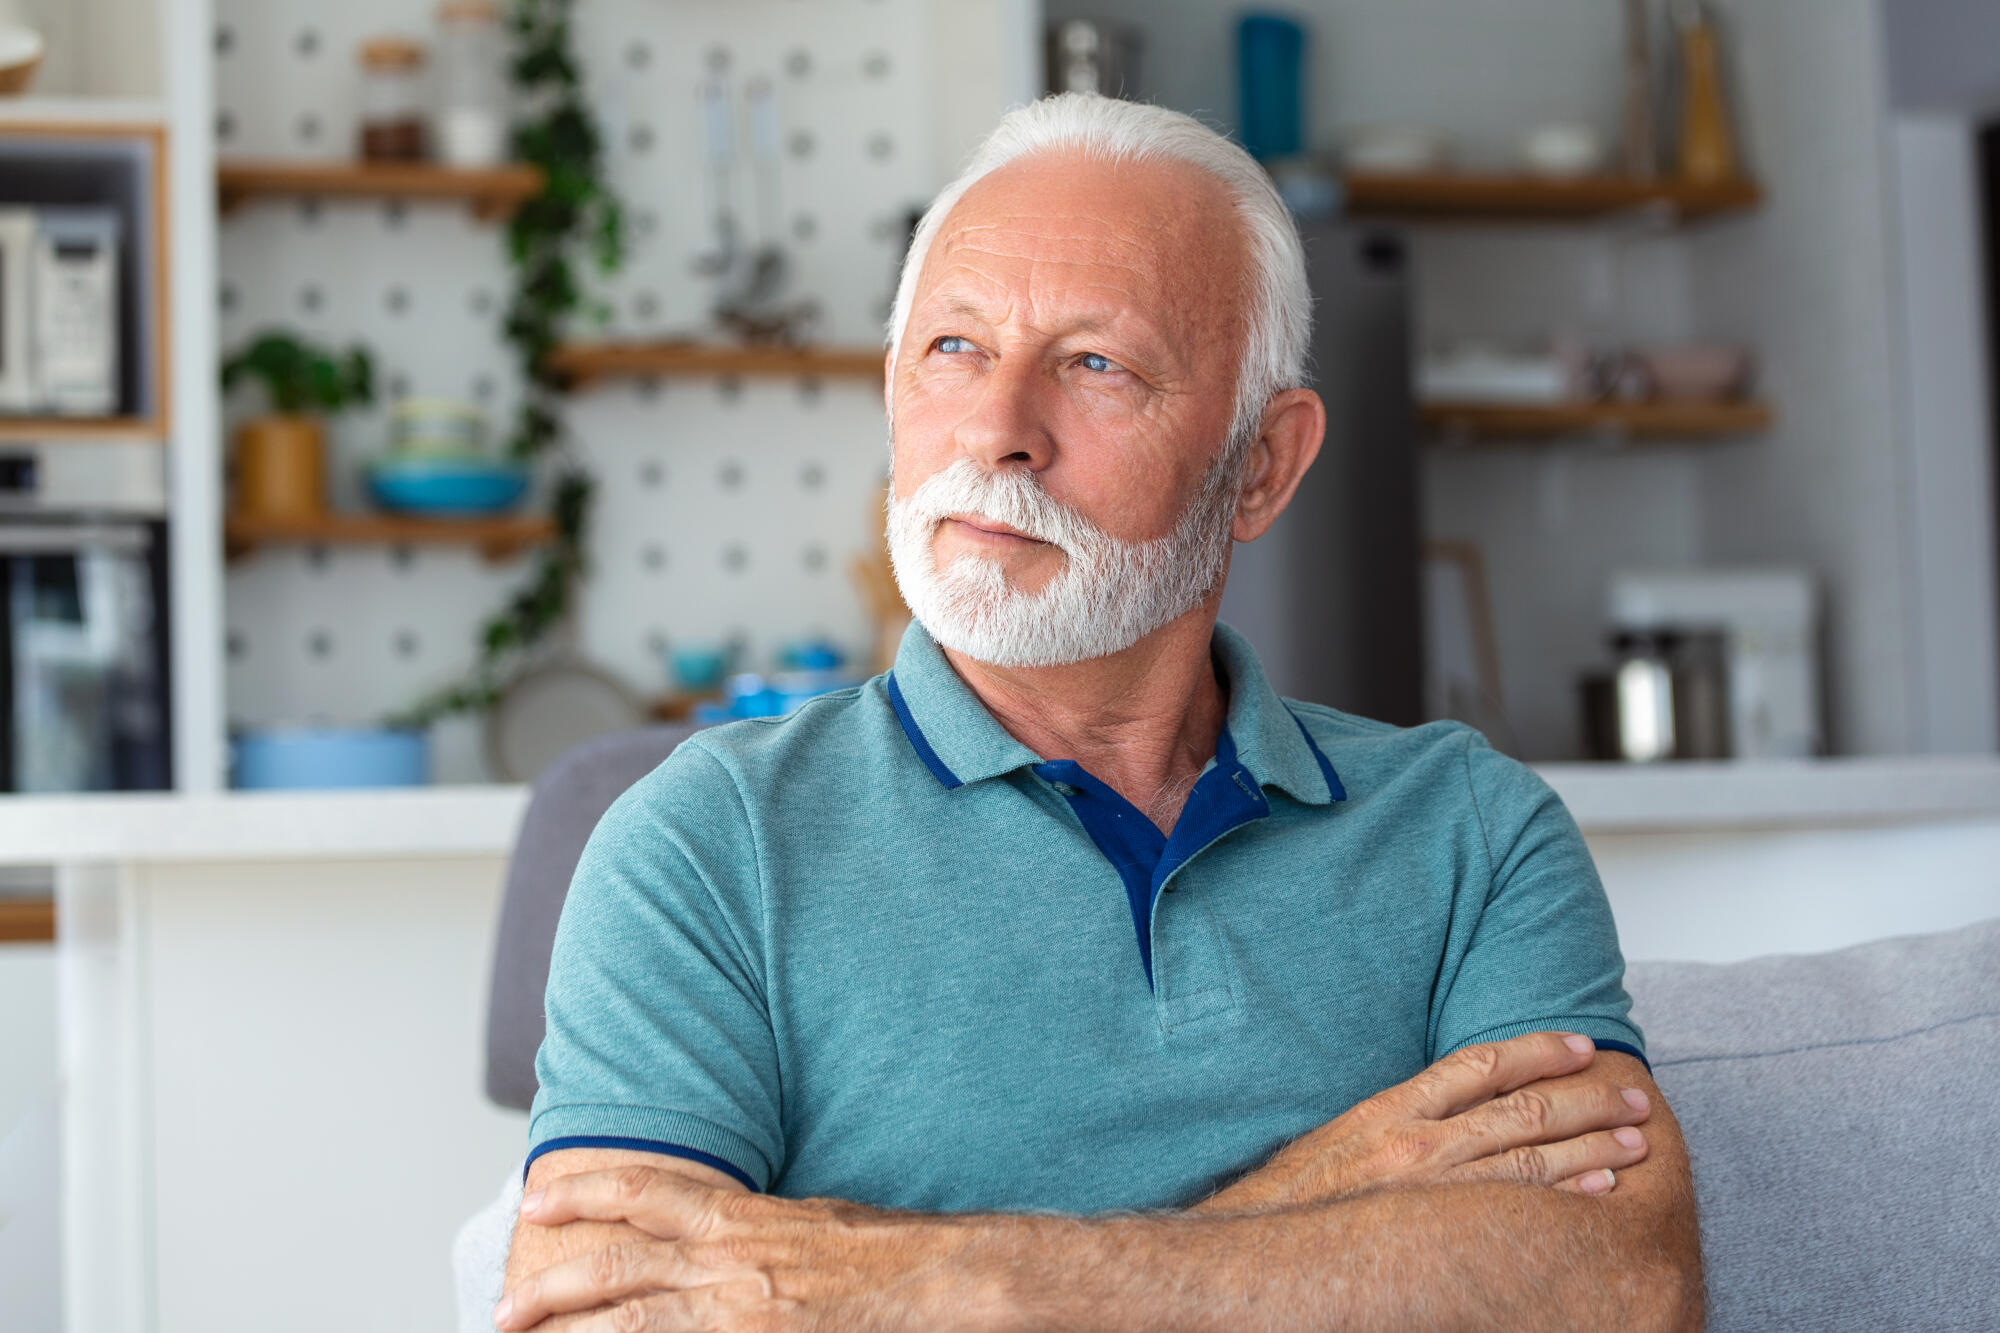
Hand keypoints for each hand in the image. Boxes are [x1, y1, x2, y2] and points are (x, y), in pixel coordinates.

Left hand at [493, 1167, 1003, 1331]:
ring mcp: (736, 1313)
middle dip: (549, 1287)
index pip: (642, 1191)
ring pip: (627, 1325)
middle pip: (614, 1266)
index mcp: (740, 1217)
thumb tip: (712, 1232)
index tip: (534, 1195)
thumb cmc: (885, 1254)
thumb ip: (752, 1228)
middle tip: (502, 1307)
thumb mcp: (809, 1218)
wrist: (942, 1283)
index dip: (582, 1191)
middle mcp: (727, 1262)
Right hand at [1192, 1031, 1650, 1213]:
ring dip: (1593, 1143)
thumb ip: (1398, 1120)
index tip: (1579, 1046)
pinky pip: (1518, 1206)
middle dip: (1587, 1097)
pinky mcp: (1440, 1228)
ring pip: (1532, 1154)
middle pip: (1522, 1105)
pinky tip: (1604, 1187)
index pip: (1480, 1064)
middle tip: (1636, 1095)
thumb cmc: (1298, 1201)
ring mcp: (1433, 1186)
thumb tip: (1451, 1110)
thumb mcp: (1343, 1140)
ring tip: (1639, 1138)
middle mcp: (1418, 1140)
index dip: (1537, 1050)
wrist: (1263, 1249)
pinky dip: (1566, 1192)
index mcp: (1393, 1108)